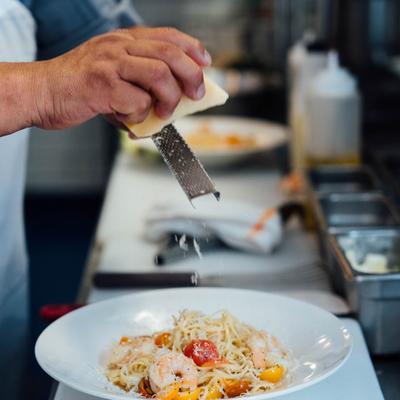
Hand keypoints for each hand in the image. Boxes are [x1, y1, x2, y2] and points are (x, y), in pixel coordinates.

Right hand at [10, 27, 210, 132]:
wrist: (43, 92)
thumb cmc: (79, 87)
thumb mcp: (112, 75)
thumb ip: (140, 83)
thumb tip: (173, 103)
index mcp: (122, 40)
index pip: (167, 36)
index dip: (192, 48)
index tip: (205, 63)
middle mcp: (118, 46)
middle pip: (170, 53)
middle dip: (191, 76)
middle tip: (195, 94)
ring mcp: (110, 63)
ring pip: (159, 74)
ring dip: (169, 98)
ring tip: (163, 113)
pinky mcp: (102, 85)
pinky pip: (137, 102)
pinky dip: (140, 116)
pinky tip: (129, 119)